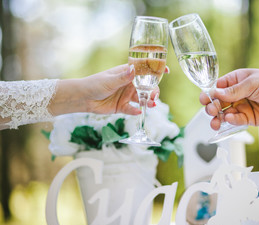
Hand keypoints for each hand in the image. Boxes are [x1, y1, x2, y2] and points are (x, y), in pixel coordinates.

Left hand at [50, 64, 168, 115]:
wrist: (83, 98)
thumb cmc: (95, 84)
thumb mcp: (109, 80)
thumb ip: (123, 77)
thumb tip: (133, 70)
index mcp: (127, 73)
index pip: (144, 70)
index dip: (156, 69)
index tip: (166, 71)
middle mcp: (129, 84)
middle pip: (147, 86)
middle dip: (153, 90)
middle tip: (154, 95)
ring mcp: (127, 95)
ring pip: (142, 98)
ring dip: (148, 101)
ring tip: (151, 104)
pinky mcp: (123, 106)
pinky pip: (132, 109)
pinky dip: (136, 110)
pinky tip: (138, 111)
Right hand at [199, 68, 258, 129]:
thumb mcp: (252, 83)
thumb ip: (234, 90)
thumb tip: (215, 94)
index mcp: (235, 81)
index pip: (217, 88)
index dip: (210, 93)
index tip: (204, 99)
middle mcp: (236, 94)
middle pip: (218, 102)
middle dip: (212, 107)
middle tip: (211, 110)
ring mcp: (241, 106)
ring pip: (223, 114)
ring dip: (217, 118)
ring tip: (214, 122)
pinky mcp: (247, 118)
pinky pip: (235, 121)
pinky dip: (230, 121)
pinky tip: (228, 119)